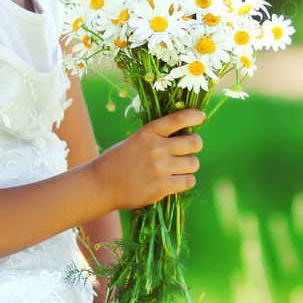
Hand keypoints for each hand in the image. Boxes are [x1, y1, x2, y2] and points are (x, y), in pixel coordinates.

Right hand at [91, 107, 205, 210]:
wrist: (102, 184)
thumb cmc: (120, 160)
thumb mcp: (137, 140)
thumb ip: (159, 136)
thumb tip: (186, 133)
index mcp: (148, 132)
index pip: (179, 118)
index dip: (195, 116)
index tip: (200, 117)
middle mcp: (156, 148)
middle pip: (195, 142)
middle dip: (195, 145)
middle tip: (188, 150)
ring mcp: (160, 168)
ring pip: (194, 163)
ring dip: (189, 166)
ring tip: (178, 168)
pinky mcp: (162, 187)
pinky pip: (189, 181)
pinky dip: (185, 180)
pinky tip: (176, 180)